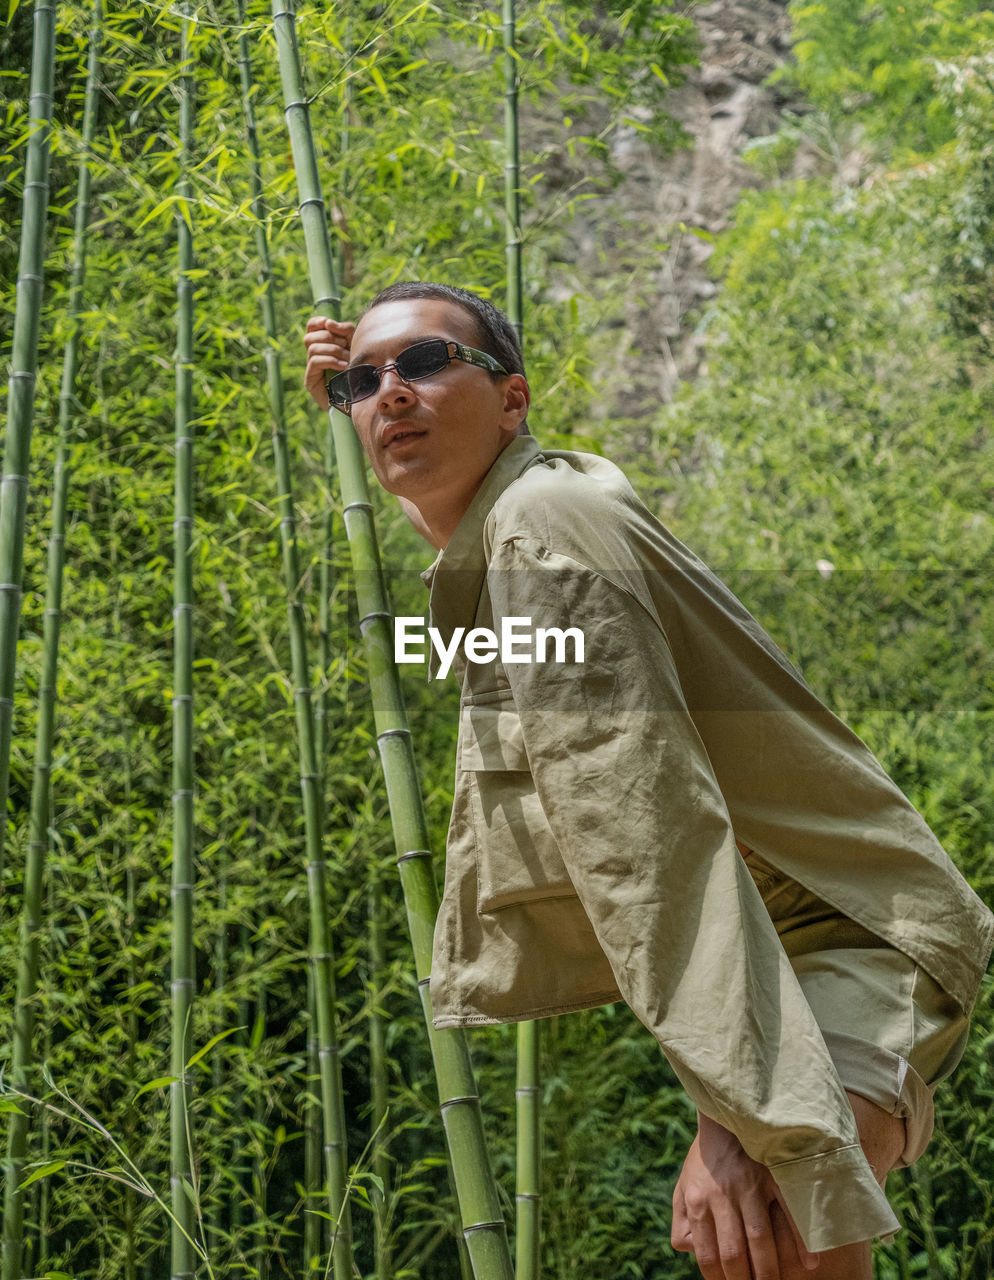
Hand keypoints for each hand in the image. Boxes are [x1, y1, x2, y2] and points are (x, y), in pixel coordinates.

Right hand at [303, 315, 354, 409]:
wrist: (358, 400)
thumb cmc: (357, 371)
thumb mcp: (354, 345)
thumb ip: (345, 331)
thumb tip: (330, 323)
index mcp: (322, 344)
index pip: (311, 327)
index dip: (317, 322)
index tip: (329, 323)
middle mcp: (313, 355)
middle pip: (310, 337)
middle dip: (330, 338)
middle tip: (345, 346)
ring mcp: (310, 368)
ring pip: (312, 348)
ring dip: (333, 350)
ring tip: (347, 359)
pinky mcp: (310, 380)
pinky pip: (315, 362)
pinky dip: (331, 361)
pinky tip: (343, 366)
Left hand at [672, 1113, 818, 1278]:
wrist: (727, 1112)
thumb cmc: (706, 1156)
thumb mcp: (683, 1184)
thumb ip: (682, 1219)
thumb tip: (688, 1249)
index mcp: (697, 1199)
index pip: (708, 1254)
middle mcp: (721, 1193)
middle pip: (735, 1253)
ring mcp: (749, 1184)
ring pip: (761, 1239)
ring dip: (771, 1270)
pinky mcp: (773, 1173)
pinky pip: (789, 1212)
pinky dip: (800, 1241)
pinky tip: (808, 1264)